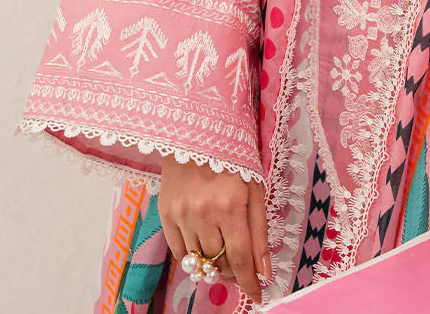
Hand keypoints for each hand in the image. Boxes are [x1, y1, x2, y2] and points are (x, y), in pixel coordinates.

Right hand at [158, 154, 269, 304]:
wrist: (197, 133)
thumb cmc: (234, 158)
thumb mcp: (255, 189)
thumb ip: (260, 231)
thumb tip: (264, 270)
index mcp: (231, 205)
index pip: (240, 258)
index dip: (249, 282)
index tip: (256, 295)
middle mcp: (203, 213)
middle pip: (219, 262)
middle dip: (233, 269)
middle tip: (241, 266)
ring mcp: (181, 215)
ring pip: (199, 260)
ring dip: (214, 263)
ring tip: (223, 251)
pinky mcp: (164, 214)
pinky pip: (180, 252)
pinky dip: (194, 255)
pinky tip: (203, 244)